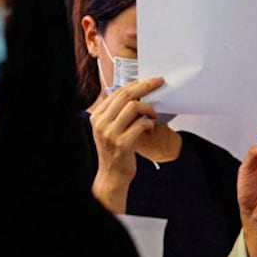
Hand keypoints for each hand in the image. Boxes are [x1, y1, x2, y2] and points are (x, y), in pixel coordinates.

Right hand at [90, 77, 163, 212]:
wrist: (112, 175)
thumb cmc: (115, 150)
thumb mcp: (110, 129)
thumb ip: (117, 112)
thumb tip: (136, 92)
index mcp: (97, 116)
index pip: (118, 92)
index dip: (137, 83)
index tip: (151, 80)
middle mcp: (101, 123)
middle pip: (126, 95)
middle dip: (146, 86)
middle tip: (160, 83)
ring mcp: (110, 133)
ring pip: (134, 107)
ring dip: (149, 109)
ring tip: (154, 115)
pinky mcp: (122, 144)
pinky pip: (141, 124)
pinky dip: (150, 124)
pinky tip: (151, 129)